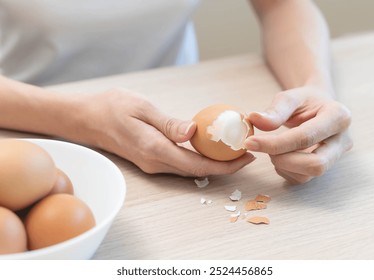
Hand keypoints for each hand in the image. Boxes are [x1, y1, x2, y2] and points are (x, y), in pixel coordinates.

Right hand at [78, 88, 254, 176]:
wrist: (88, 119)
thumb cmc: (113, 107)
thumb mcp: (142, 108)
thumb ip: (169, 123)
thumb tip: (195, 132)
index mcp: (155, 149)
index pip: (198, 164)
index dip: (225, 165)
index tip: (247, 157)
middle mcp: (155, 162)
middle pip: (198, 171)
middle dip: (225, 166)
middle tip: (247, 152)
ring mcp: (153, 164)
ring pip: (190, 169)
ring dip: (214, 163)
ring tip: (234, 149)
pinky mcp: (151, 160)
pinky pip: (181, 164)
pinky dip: (199, 158)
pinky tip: (209, 147)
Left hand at [244, 86, 352, 183]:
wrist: (318, 107)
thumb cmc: (304, 101)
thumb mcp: (290, 97)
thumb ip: (274, 110)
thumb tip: (254, 119)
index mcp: (338, 116)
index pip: (306, 138)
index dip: (275, 144)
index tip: (250, 143)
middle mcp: (343, 140)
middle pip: (315, 164)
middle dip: (283, 160)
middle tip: (263, 147)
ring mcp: (336, 157)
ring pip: (309, 175)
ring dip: (282, 165)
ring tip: (273, 148)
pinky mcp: (325, 167)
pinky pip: (302, 178)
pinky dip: (284, 170)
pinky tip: (280, 155)